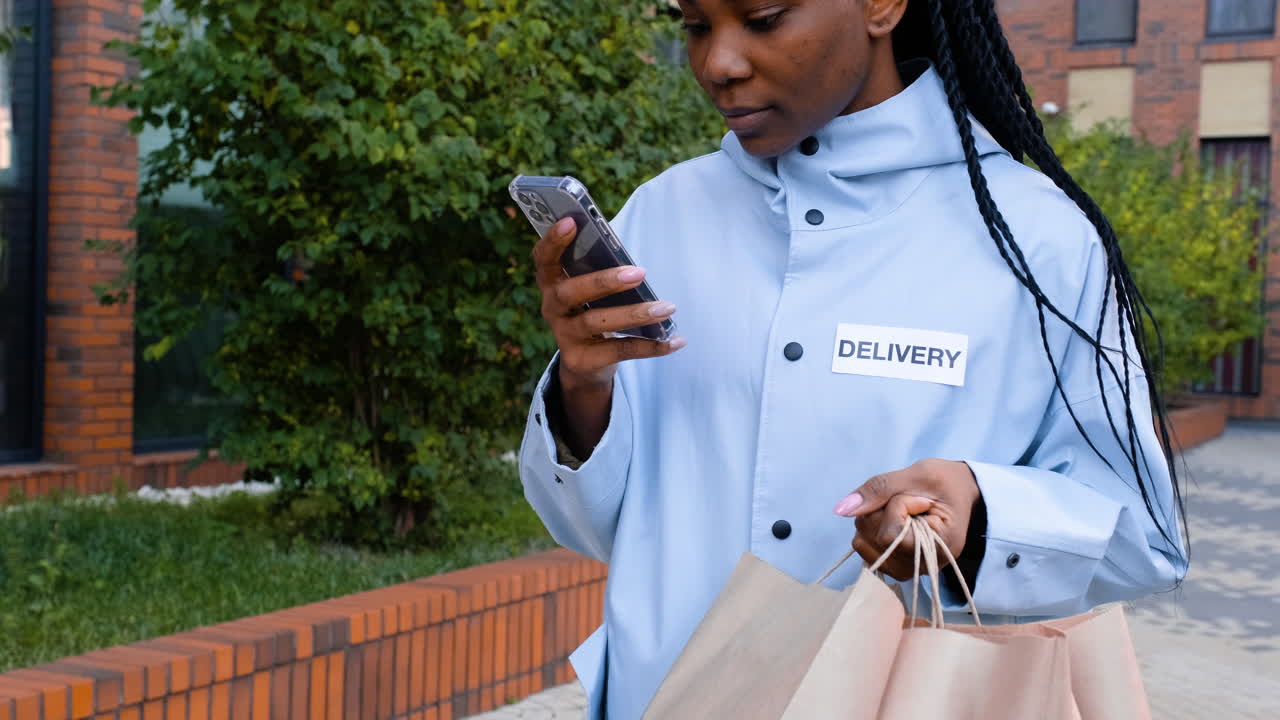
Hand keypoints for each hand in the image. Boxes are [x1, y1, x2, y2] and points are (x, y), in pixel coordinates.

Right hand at [534, 217, 685, 390]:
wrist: (584, 363)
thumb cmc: (592, 310)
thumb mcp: (590, 291)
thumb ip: (600, 271)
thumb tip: (634, 263)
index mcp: (552, 283)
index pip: (544, 259)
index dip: (553, 241)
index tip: (570, 221)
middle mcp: (552, 308)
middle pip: (571, 292)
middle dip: (604, 281)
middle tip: (639, 273)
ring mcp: (565, 335)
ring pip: (598, 322)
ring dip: (635, 314)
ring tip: (666, 308)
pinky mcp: (581, 360)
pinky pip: (619, 351)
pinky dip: (651, 346)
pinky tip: (676, 340)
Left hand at [833, 459, 980, 580]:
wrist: (957, 492)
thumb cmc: (944, 481)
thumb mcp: (919, 474)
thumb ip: (881, 488)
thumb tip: (843, 509)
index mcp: (941, 547)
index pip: (891, 536)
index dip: (895, 507)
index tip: (918, 497)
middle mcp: (922, 567)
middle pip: (873, 538)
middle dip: (882, 509)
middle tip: (909, 500)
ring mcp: (906, 569)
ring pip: (863, 542)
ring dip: (873, 517)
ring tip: (902, 510)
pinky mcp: (892, 564)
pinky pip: (862, 544)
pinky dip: (870, 525)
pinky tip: (892, 519)